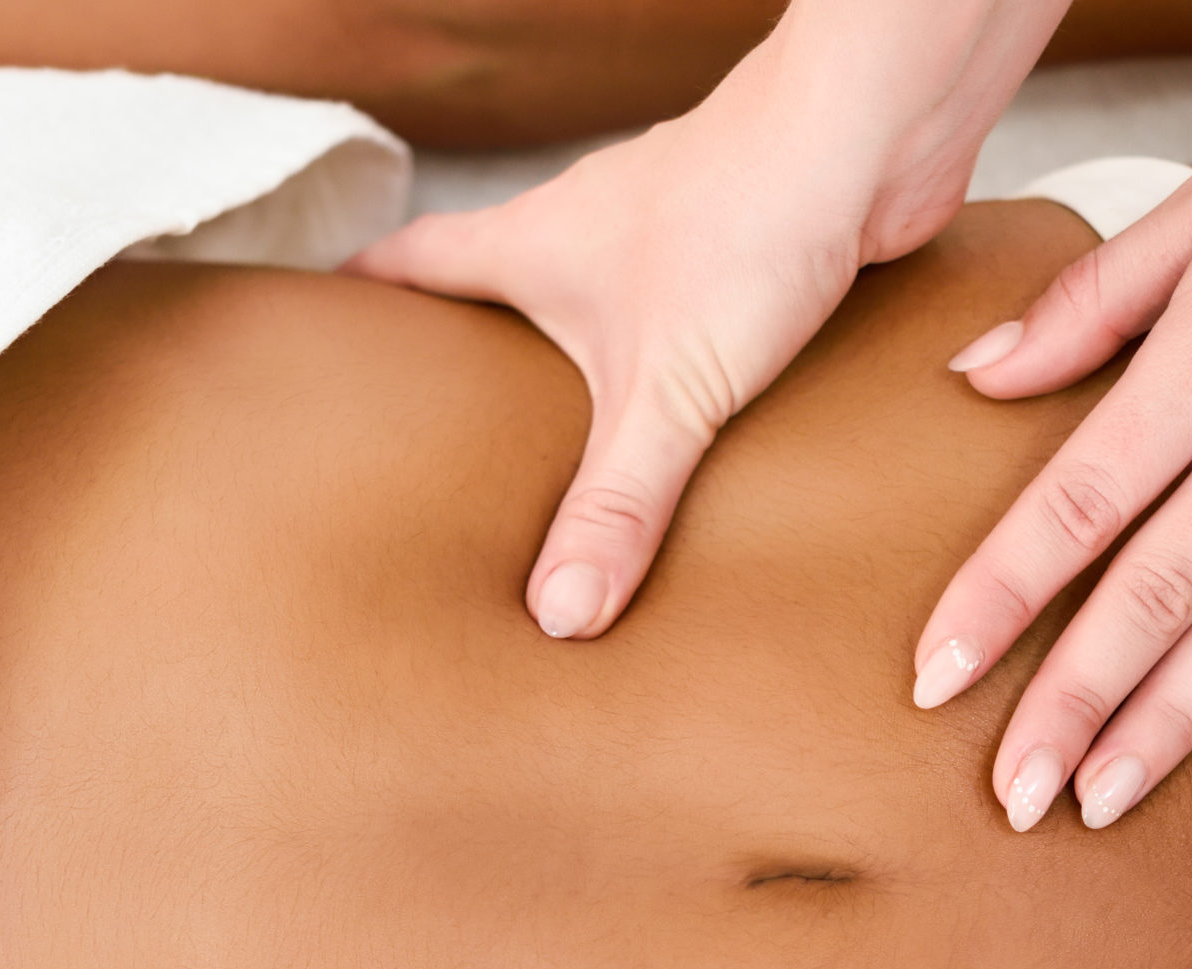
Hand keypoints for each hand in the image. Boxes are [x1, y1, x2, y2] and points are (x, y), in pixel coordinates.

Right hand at [347, 0, 1070, 639]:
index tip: (315, 341)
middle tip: (431, 443)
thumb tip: (559, 615)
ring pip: (592, 313)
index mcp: (530, 245)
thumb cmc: (751, 213)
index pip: (409, 262)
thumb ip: (617, 502)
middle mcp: (585, 233)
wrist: (876, 130)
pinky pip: (682, 330)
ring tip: (557, 463)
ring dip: (574, 375)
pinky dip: (669, 379)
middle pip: (493, 290)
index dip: (358, 296)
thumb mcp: (667, 389)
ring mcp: (665, 242)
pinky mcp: (742, 260)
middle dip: (463, 362)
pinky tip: (692, 439)